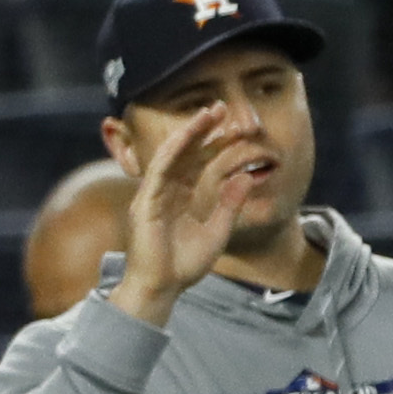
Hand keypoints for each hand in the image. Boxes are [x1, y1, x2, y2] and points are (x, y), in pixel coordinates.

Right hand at [110, 101, 253, 324]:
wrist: (163, 287)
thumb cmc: (185, 263)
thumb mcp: (218, 230)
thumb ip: (230, 203)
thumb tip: (247, 176)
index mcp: (180, 195)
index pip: (198, 161)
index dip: (213, 143)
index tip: (233, 126)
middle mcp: (165, 189)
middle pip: (185, 152)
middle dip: (202, 129)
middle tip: (222, 106)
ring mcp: (153, 194)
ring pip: (171, 155)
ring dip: (188, 133)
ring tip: (207, 113)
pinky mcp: (145, 203)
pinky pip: (158, 172)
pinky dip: (171, 153)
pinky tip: (185, 137)